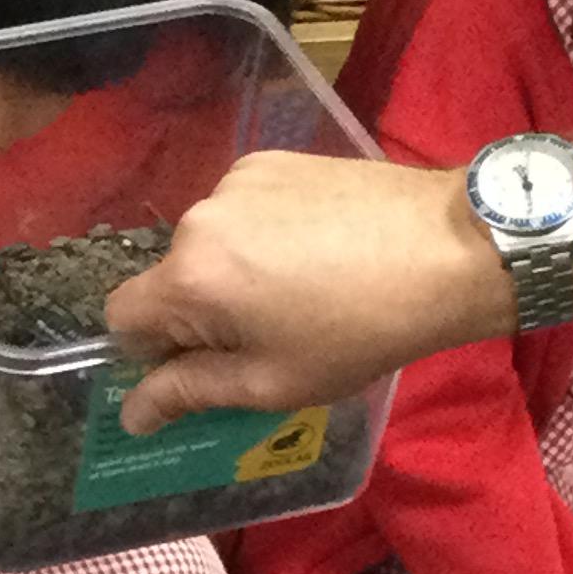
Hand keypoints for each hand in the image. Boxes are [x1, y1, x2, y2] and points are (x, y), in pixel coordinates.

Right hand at [103, 154, 505, 434]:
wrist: (450, 247)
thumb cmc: (360, 329)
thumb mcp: (272, 381)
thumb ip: (191, 392)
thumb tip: (131, 414)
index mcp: (189, 276)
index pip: (122, 316)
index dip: (152, 350)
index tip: (206, 363)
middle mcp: (199, 217)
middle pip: (170, 278)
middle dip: (203, 311)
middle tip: (273, 333)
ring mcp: (238, 180)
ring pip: (209, 243)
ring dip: (235, 272)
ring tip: (305, 289)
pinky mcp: (274, 160)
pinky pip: (243, 210)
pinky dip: (263, 235)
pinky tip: (318, 250)